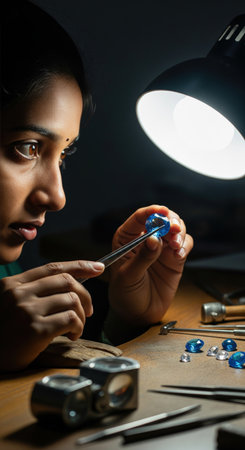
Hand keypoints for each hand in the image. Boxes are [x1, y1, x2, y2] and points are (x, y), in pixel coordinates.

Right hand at [0, 260, 103, 370]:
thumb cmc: (4, 334)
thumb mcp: (11, 304)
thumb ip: (33, 292)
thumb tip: (71, 285)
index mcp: (13, 283)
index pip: (53, 268)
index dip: (79, 265)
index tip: (98, 267)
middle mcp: (19, 293)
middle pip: (67, 281)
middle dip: (85, 295)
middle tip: (88, 311)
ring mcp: (27, 310)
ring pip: (72, 300)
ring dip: (81, 316)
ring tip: (75, 328)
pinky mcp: (36, 329)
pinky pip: (71, 319)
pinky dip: (78, 328)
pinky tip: (71, 336)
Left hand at [108, 204, 192, 325]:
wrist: (137, 313)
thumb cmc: (125, 293)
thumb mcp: (128, 276)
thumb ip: (142, 257)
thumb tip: (153, 239)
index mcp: (127, 237)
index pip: (139, 217)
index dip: (152, 211)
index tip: (162, 212)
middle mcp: (145, 238)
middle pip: (162, 219)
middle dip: (170, 221)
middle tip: (174, 229)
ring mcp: (162, 247)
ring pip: (176, 229)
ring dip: (179, 233)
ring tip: (176, 246)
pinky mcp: (175, 257)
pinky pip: (185, 244)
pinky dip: (185, 246)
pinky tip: (179, 256)